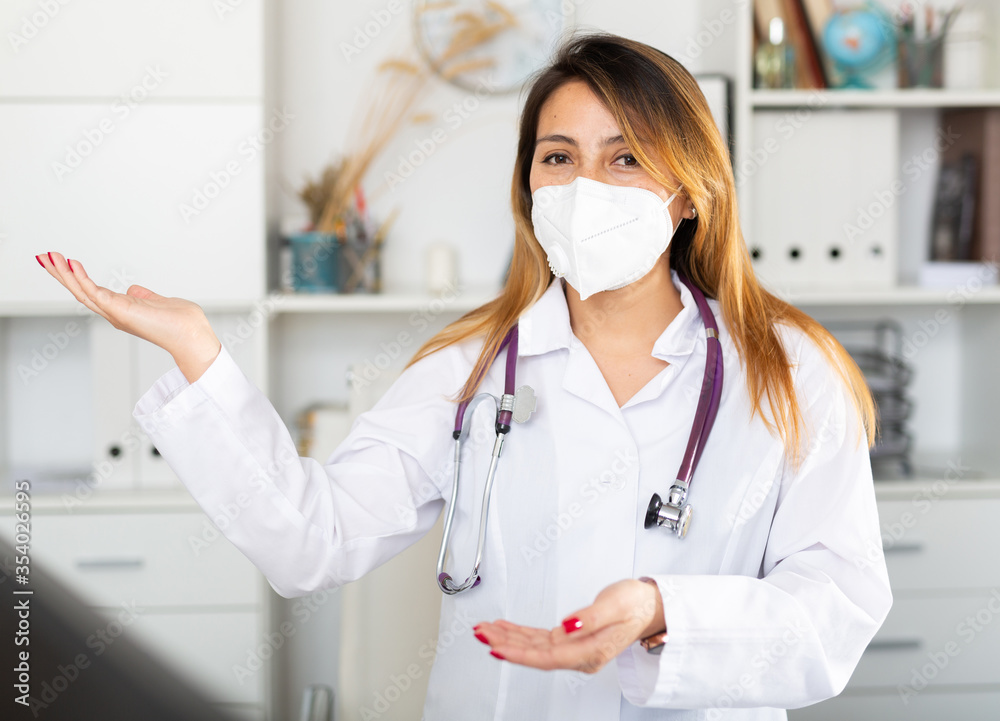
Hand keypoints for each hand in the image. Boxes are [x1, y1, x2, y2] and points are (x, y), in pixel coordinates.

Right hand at [36, 252, 220, 381]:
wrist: (192, 335)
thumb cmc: (181, 323)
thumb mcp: (158, 303)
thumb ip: (143, 296)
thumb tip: (132, 289)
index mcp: (122, 310)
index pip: (92, 292)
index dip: (76, 278)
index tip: (63, 262)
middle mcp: (115, 313)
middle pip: (80, 291)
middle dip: (61, 274)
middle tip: (44, 257)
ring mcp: (115, 313)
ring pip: (81, 291)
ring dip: (63, 274)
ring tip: (48, 257)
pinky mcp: (120, 311)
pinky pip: (95, 292)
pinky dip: (81, 278)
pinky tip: (71, 265)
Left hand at [473, 579, 663, 672]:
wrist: (648, 607)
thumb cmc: (635, 605)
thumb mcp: (615, 605)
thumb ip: (590, 617)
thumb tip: (568, 626)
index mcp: (591, 652)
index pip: (547, 657)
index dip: (519, 654)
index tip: (497, 648)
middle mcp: (579, 655)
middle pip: (534, 653)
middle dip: (505, 644)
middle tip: (480, 633)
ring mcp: (573, 648)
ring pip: (533, 647)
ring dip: (507, 638)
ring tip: (484, 629)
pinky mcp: (570, 639)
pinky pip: (539, 639)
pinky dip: (519, 633)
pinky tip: (504, 628)